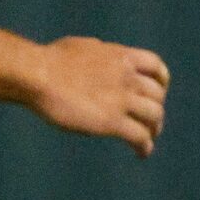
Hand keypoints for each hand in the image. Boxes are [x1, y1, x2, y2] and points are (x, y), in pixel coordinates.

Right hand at [25, 36, 169, 156]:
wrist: (38, 74)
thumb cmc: (50, 59)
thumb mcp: (84, 47)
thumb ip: (99, 53)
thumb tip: (100, 56)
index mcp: (123, 57)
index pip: (156, 67)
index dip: (161, 81)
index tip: (159, 90)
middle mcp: (129, 77)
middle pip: (156, 95)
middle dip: (155, 107)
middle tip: (150, 121)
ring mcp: (122, 100)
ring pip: (154, 116)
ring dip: (153, 129)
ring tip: (147, 139)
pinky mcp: (111, 121)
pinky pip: (138, 136)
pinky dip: (144, 146)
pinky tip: (141, 153)